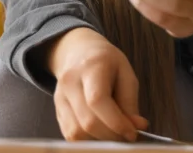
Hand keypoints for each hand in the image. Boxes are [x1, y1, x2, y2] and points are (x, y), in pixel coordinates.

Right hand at [46, 27, 147, 141]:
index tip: (132, 133)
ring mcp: (59, 97)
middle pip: (87, 121)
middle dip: (111, 135)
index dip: (116, 122)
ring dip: (99, 140)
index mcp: (92, 66)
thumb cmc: (107, 63)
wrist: (79, 52)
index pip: (98, 100)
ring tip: (114, 133)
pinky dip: (88, 139)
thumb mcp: (126, 73)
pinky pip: (70, 134)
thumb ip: (130, 101)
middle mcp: (70, 81)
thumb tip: (136, 127)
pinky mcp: (56, 110)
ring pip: (77, 132)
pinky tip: (101, 132)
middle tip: (127, 135)